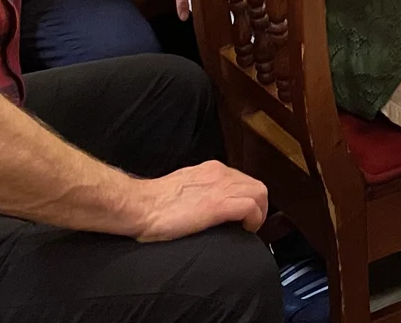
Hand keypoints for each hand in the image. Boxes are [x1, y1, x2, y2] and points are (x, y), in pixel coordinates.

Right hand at [131, 161, 267, 240]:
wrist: (140, 206)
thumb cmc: (153, 203)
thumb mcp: (184, 187)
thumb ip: (199, 190)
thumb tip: (205, 203)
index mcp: (210, 170)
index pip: (242, 179)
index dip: (247, 196)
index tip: (244, 212)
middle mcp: (219, 174)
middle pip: (255, 185)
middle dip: (259, 205)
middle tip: (252, 222)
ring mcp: (220, 188)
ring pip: (259, 193)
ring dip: (260, 212)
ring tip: (251, 227)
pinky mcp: (218, 205)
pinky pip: (251, 207)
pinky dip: (255, 218)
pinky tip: (247, 229)